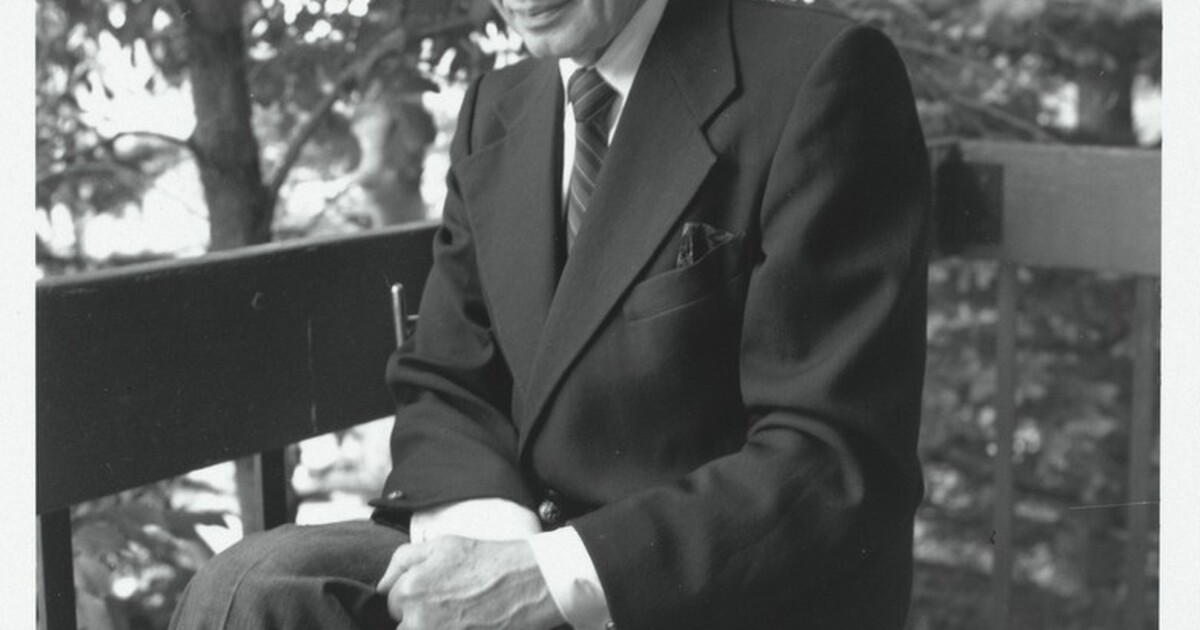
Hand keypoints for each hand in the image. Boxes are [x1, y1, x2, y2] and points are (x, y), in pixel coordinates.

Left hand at [376, 536, 564, 629]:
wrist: (532, 582)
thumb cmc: (490, 561)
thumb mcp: (443, 544)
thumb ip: (403, 560)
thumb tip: (381, 586)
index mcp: (410, 590)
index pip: (393, 604)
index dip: (414, 597)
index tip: (438, 594)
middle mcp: (419, 619)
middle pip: (405, 627)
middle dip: (422, 619)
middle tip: (453, 607)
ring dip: (435, 627)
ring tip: (463, 617)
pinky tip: (469, 623)